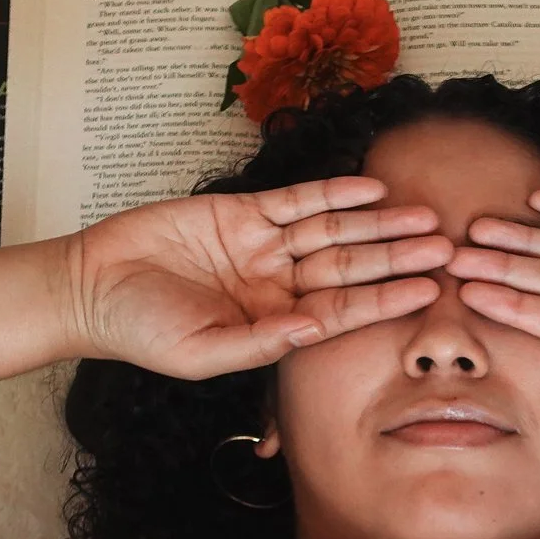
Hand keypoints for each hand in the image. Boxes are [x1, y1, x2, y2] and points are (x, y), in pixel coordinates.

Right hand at [66, 177, 450, 378]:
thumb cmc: (141, 330)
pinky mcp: (243, 213)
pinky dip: (333, 192)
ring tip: (423, 215)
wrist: (93, 286)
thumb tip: (312, 329)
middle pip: (350, 267)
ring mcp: (263, 247)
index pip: (344, 311)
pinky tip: (372, 187)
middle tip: (446, 248)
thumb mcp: (200, 350)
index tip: (430, 292)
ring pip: (333, 231)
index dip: (387, 300)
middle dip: (397, 257)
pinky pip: (298, 200)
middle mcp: (278, 285)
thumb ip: (258, 343)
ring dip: (378, 222)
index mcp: (275, 325)